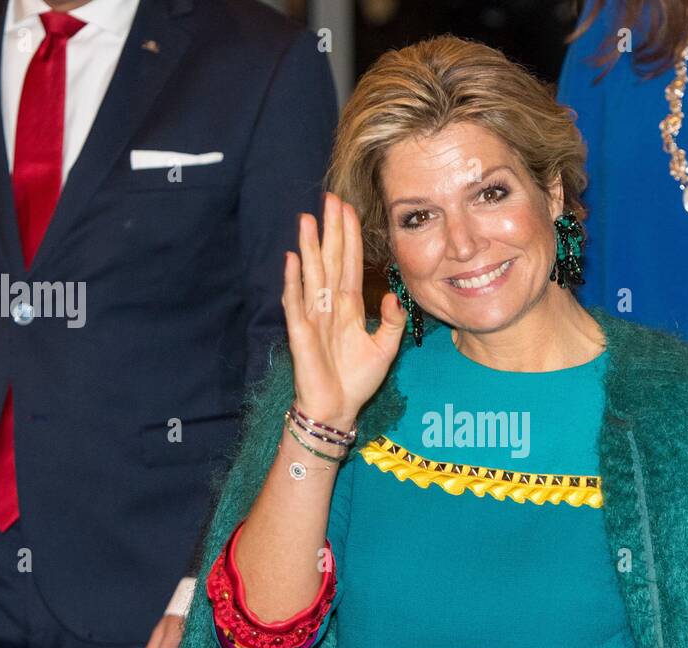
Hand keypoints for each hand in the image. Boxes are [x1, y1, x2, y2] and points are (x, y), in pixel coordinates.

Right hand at [284, 192, 408, 428]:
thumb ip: (391, 323)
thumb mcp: (384, 349)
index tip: (349, 210)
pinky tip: (292, 260)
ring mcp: (313, 317)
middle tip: (329, 199)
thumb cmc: (356, 380)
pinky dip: (293, 282)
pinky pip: (296, 304)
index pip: (350, 263)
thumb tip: (395, 297)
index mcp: (348, 306)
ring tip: (307, 219)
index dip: (350, 237)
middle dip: (331, 230)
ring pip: (313, 275)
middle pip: (331, 260)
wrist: (337, 409)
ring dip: (310, 247)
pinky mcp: (301, 334)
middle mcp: (329, 305)